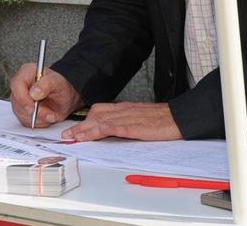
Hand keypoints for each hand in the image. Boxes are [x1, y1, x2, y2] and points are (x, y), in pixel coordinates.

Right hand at [8, 63, 81, 127]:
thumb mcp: (58, 83)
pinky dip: (37, 122)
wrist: (64, 99)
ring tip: (50, 113)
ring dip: (38, 118)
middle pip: (17, 102)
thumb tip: (34, 92)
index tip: (32, 108)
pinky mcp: (21, 111)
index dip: (22, 98)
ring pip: (20, 114)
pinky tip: (46, 116)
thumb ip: (46, 84)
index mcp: (27, 72)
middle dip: (34, 112)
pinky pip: (24, 121)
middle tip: (49, 114)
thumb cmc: (61, 88)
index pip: (16, 84)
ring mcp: (19, 99)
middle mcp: (20, 85)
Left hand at [61, 101, 180, 141]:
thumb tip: (113, 130)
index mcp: (126, 108)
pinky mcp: (137, 126)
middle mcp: (125, 111)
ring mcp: (130, 117)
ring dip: (86, 129)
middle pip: (97, 115)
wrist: (179, 117)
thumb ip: (127, 122)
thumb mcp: (141, 118)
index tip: (74, 129)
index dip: (85, 120)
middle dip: (80, 126)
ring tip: (74, 138)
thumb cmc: (163, 119)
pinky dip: (104, 129)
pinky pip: (117, 126)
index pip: (100, 111)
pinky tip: (96, 133)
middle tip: (67, 135)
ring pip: (103, 120)